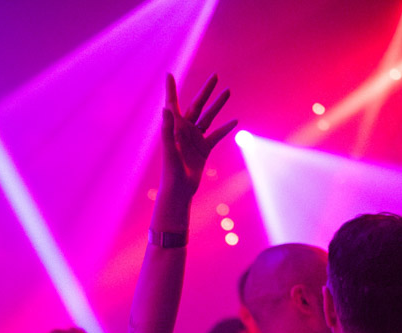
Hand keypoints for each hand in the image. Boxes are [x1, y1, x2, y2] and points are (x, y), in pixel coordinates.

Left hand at [161, 73, 236, 196]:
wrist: (179, 189)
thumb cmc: (170, 170)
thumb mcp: (169, 148)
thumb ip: (167, 128)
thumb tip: (165, 108)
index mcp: (175, 127)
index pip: (172, 103)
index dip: (170, 89)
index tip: (169, 75)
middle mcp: (185, 130)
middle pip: (197, 105)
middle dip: (206, 91)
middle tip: (215, 76)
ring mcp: (195, 139)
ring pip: (209, 117)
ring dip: (218, 105)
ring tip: (228, 91)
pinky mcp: (203, 149)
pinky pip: (216, 136)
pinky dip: (225, 129)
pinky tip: (235, 121)